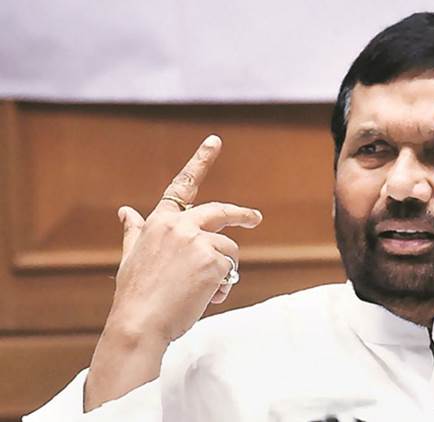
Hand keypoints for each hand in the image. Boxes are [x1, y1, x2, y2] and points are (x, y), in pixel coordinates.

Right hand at [107, 134, 262, 342]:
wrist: (139, 324)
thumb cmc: (135, 295)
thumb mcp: (130, 257)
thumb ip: (135, 232)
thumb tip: (125, 211)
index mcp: (159, 222)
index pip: (182, 185)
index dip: (200, 161)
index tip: (215, 141)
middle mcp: (180, 226)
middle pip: (220, 211)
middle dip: (241, 214)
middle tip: (254, 218)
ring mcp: (198, 242)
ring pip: (229, 249)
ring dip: (224, 269)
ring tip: (202, 290)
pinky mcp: (214, 260)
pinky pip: (230, 270)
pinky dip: (223, 286)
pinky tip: (205, 298)